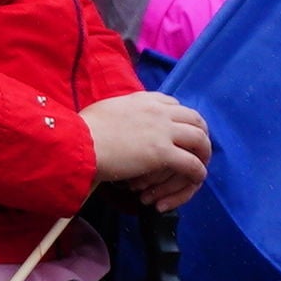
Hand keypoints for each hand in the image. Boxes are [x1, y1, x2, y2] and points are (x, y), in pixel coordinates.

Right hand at [84, 91, 211, 211]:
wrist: (78, 143)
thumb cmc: (82, 130)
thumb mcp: (104, 111)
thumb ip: (119, 113)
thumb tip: (116, 123)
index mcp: (143, 99)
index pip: (174, 104)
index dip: (181, 120)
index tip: (177, 133)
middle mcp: (158, 111)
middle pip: (195, 119)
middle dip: (201, 135)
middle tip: (197, 152)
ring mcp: (163, 131)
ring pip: (200, 140)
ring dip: (203, 155)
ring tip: (198, 168)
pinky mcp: (163, 153)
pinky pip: (192, 164)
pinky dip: (196, 174)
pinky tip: (192, 181)